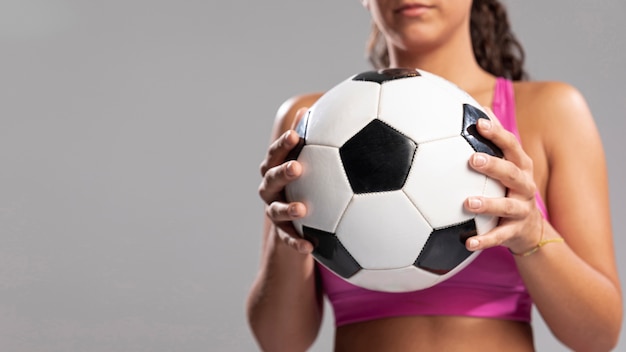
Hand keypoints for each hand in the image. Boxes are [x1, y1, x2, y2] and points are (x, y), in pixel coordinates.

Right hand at [258, 108, 313, 253]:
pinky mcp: (283, 234)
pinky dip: (297, 243)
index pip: (276, 154)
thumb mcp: (309, 163)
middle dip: (282, 172)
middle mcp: (270, 190)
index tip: (296, 136)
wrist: (294, 223)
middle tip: (297, 168)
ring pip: (276, 210)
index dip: (283, 145)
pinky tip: (311, 247)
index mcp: (276, 169)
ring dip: (287, 209)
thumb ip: (312, 140)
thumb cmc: (304, 184)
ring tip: (301, 210)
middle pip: (271, 178)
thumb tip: (320, 110)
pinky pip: (288, 239)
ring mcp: (274, 212)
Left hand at [463, 108, 542, 253]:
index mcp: (520, 167)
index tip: (479, 123)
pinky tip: (467, 242)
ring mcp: (521, 210)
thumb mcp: (506, 166)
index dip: (497, 133)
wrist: (531, 231)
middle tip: (472, 159)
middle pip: (512, 173)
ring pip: (507, 207)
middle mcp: (524, 187)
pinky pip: (499, 237)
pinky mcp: (515, 232)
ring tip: (468, 203)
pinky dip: (483, 240)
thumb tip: (477, 110)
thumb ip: (493, 143)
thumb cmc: (509, 190)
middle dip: (494, 165)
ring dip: (488, 204)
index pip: (511, 145)